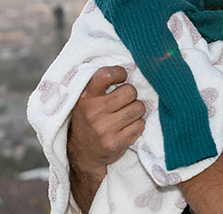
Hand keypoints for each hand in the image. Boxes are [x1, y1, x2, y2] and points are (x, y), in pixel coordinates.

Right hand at [67, 66, 144, 210]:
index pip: (106, 75)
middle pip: (130, 91)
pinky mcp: (115, 143)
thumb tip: (131, 67)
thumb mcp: (86, 101)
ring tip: (125, 115)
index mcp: (85, 98)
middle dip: (131, 95)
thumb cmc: (89, 120)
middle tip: (124, 101)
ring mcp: (104, 129)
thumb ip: (101, 86)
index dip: (119, 73)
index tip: (121, 77)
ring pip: (139, 107)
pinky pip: (140, 125)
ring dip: (136, 110)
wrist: (82, 155)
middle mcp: (93, 113)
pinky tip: (127, 127)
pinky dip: (137, 125)